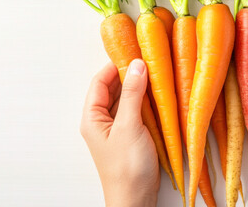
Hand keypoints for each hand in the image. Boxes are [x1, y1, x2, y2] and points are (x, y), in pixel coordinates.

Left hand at [80, 59, 159, 206]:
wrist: (135, 199)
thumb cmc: (127, 167)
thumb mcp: (129, 126)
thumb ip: (132, 94)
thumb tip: (137, 65)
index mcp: (92, 118)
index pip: (99, 83)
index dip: (114, 66)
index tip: (133, 54)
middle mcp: (101, 121)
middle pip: (111, 90)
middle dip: (127, 75)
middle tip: (147, 61)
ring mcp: (115, 128)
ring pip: (124, 100)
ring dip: (137, 88)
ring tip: (154, 74)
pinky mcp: (129, 135)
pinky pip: (134, 111)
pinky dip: (143, 101)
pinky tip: (155, 95)